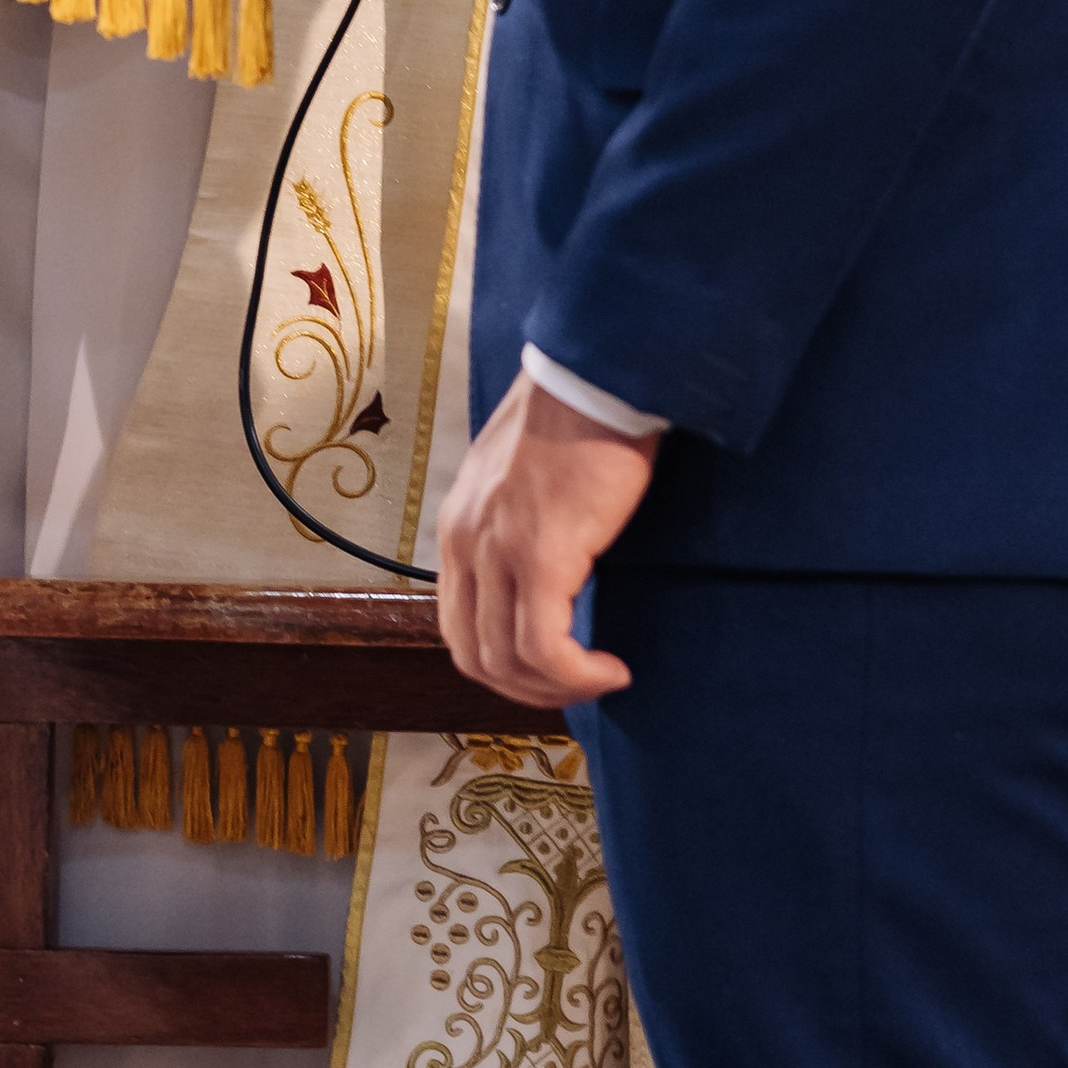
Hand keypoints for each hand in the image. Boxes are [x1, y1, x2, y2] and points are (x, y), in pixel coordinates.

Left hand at [436, 373, 659, 706]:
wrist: (596, 379)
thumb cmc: (575, 419)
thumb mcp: (522, 479)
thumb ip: (517, 525)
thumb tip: (545, 574)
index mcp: (460, 524)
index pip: (457, 625)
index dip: (500, 664)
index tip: (548, 668)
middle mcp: (466, 542)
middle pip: (474, 655)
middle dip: (525, 688)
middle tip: (575, 686)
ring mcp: (499, 550)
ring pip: (508, 661)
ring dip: (556, 688)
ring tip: (600, 677)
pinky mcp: (542, 555)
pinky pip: (546, 648)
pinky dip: (578, 674)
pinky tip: (611, 668)